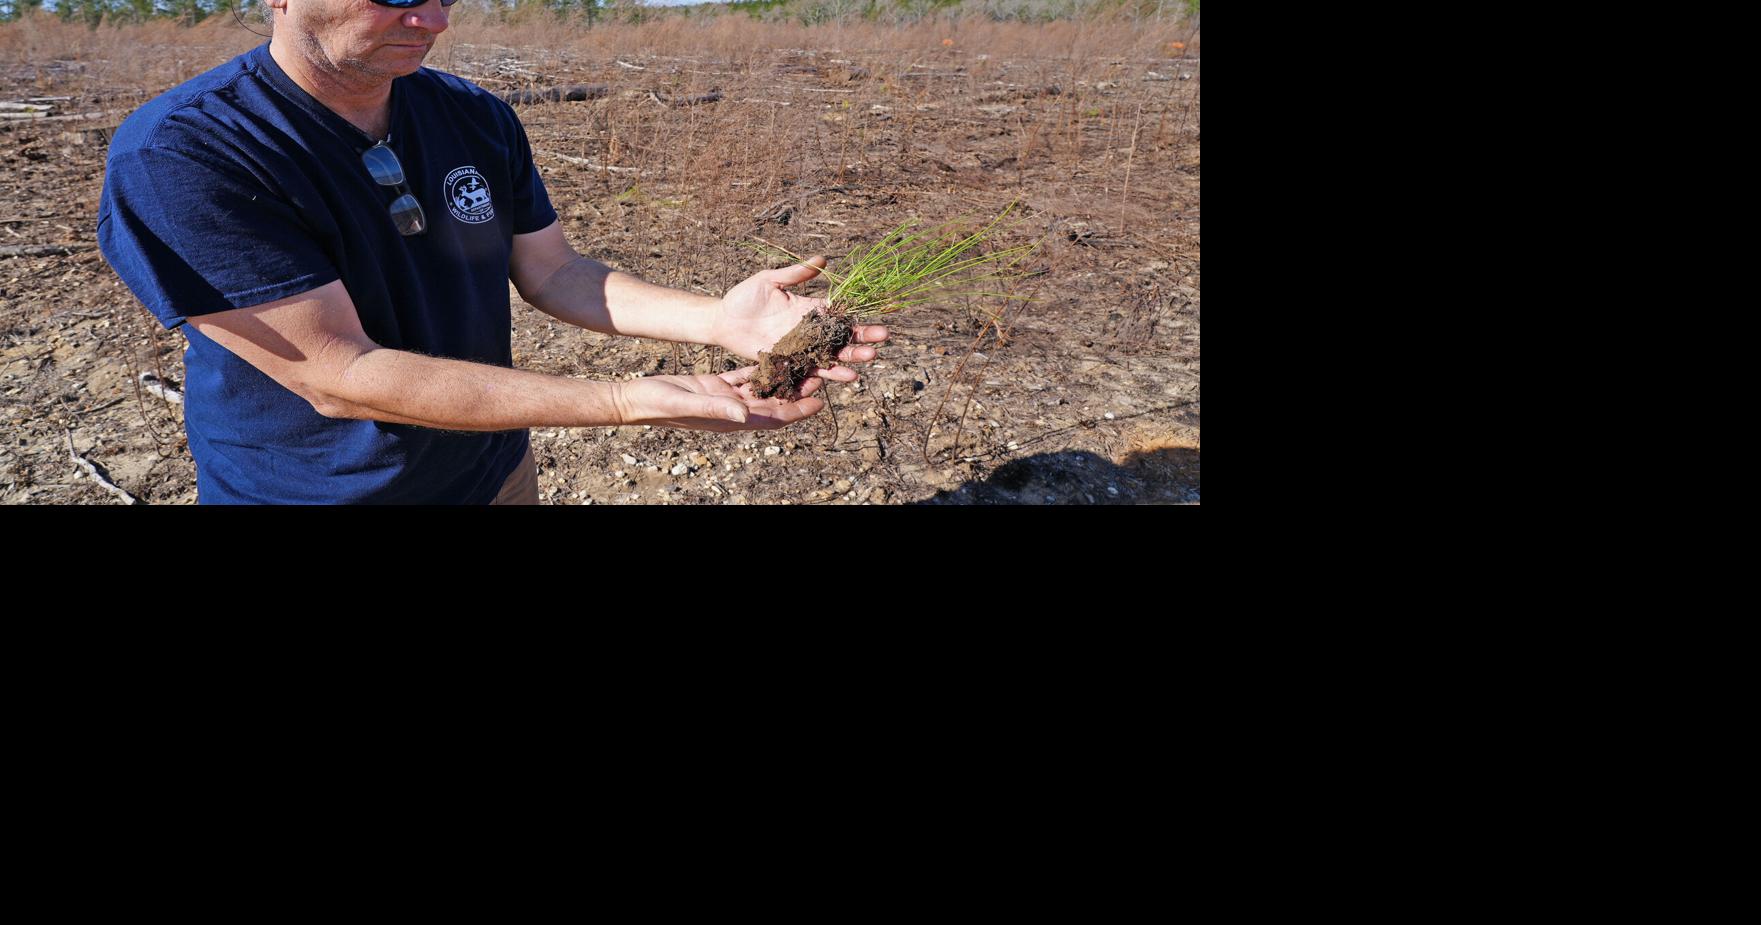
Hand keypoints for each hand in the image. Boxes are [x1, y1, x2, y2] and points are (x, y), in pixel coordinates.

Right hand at [613, 367, 828, 431]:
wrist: (636, 399)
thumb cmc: (659, 404)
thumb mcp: (688, 402)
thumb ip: (717, 408)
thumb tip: (745, 414)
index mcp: (732, 419)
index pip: (773, 418)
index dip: (797, 411)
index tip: (819, 402)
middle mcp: (733, 410)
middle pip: (774, 402)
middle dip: (797, 391)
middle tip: (820, 374)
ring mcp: (725, 398)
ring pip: (762, 388)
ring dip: (782, 377)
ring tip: (804, 362)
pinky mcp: (716, 386)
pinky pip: (743, 377)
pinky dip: (759, 368)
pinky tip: (774, 354)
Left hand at [710, 256, 888, 383]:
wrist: (723, 321)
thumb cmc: (744, 297)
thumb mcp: (769, 280)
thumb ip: (795, 274)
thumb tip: (823, 259)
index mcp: (808, 310)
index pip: (839, 315)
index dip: (858, 319)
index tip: (878, 322)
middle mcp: (808, 332)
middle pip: (841, 339)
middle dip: (861, 341)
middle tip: (881, 342)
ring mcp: (799, 350)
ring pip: (830, 357)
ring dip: (849, 360)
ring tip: (867, 361)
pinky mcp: (787, 364)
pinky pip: (809, 371)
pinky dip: (826, 374)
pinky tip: (843, 375)